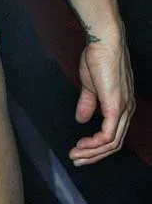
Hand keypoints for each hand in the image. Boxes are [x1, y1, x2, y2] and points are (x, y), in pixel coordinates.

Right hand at [69, 30, 134, 165]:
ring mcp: (123, 110)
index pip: (114, 135)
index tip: (79, 150)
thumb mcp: (90, 85)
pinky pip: (109, 135)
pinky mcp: (116, 108)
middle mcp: (127, 111)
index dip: (96, 147)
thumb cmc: (98, 58)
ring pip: (112, 143)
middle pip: (114, 144)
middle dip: (93, 155)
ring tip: (75, 155)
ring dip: (92, 152)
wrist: (104, 43)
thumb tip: (82, 119)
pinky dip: (95, 144)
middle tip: (76, 160)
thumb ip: (88, 104)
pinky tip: (83, 145)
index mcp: (122, 106)